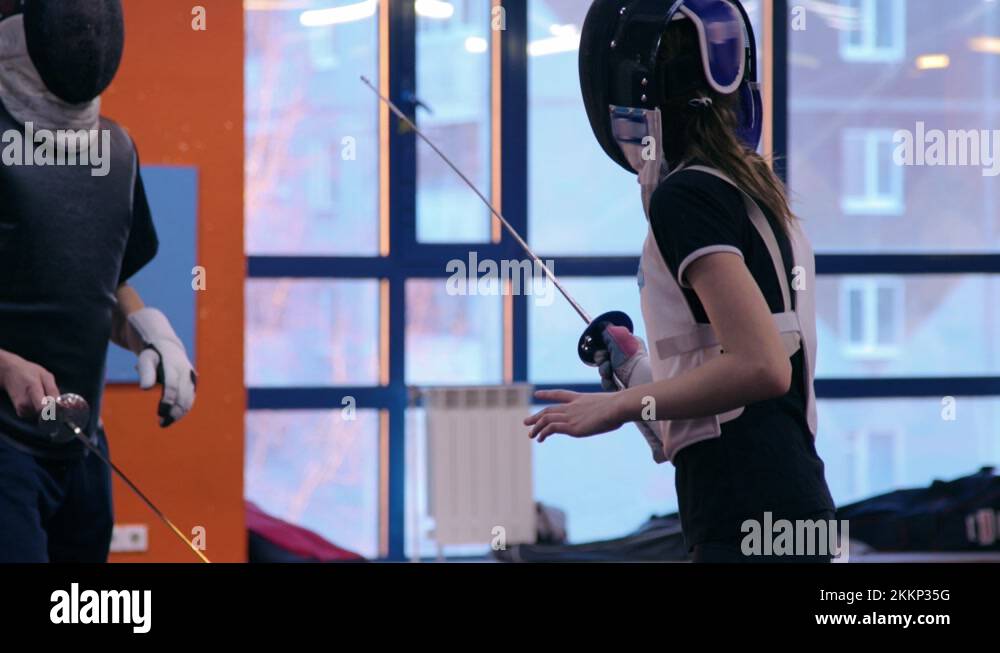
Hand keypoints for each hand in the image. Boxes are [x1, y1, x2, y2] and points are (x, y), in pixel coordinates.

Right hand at [0, 350, 58, 417]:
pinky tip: (34, 398)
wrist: (10, 373)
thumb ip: (53, 390)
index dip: (54, 409)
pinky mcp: (21, 413)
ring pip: (42, 414)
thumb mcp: (46, 376)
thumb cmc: (29, 372)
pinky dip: (38, 408)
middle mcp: (25, 402)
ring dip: (45, 406)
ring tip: (39, 394)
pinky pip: (36, 414)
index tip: (58, 404)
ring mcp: (22, 409)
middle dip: (51, 406)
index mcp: (32, 389)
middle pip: (46, 412)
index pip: (43, 408)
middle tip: (48, 394)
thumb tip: (60, 404)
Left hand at [128, 308, 196, 426]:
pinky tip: (171, 416)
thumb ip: (146, 372)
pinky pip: (189, 399)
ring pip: (189, 399)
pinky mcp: (192, 384)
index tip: (160, 414)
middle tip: (161, 424)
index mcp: (175, 364)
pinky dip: (182, 410)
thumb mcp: (145, 358)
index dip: (167, 402)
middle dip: (174, 412)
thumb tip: (145, 388)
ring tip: (165, 423)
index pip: (172, 386)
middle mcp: (186, 372)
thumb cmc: (152, 353)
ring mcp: (191, 378)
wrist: (167, 345)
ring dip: (179, 413)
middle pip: (184, 396)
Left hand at [525, 390, 625, 442]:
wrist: (618, 406)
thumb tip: (623, 412)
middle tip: (526, 422)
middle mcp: (572, 406)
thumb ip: (611, 409)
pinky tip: (540, 438)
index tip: (537, 394)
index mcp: (581, 398)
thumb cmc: (621, 406)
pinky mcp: (572, 427)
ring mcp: (571, 416)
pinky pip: (551, 429)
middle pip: (549, 409)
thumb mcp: (614, 405)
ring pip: (546, 419)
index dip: (547, 394)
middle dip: (536, 416)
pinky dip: (543, 433)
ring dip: (536, 427)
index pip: (560, 394)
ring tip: (530, 435)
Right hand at [594, 325, 650, 390]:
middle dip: (602, 359)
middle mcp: (628, 359)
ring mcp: (625, 373)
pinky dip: (607, 382)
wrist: (639, 380)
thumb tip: (602, 324)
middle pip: (605, 358)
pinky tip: (612, 382)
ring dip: (604, 371)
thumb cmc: (632, 357)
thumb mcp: (619, 337)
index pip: (611, 344)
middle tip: (606, 361)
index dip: (603, 346)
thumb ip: (609, 330)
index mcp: (630, 346)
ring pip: (605, 371)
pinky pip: (607, 383)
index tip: (602, 348)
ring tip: (609, 373)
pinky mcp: (622, 385)